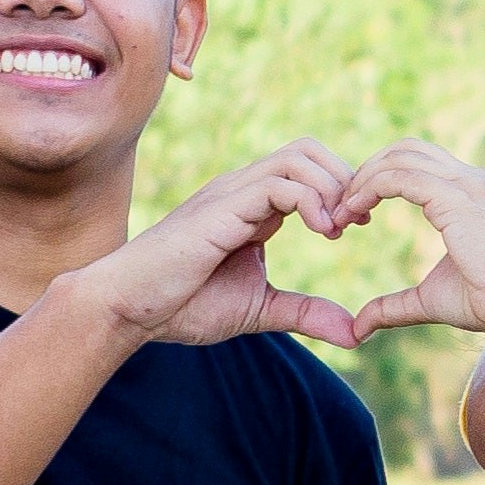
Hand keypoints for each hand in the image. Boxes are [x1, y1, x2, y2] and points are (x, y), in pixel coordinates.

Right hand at [82, 147, 366, 347]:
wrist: (127, 308)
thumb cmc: (181, 305)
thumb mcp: (259, 309)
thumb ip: (304, 313)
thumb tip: (355, 334)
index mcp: (252, 205)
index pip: (308, 168)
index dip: (341, 189)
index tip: (357, 225)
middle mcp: (243, 189)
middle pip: (308, 150)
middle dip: (344, 179)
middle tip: (355, 222)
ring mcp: (231, 193)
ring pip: (299, 157)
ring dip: (332, 188)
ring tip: (338, 230)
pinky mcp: (222, 207)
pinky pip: (280, 183)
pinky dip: (313, 201)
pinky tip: (323, 232)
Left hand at [330, 143, 484, 339]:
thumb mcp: (429, 300)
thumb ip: (393, 306)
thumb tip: (359, 327)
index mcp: (469, 193)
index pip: (417, 162)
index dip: (381, 178)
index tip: (356, 210)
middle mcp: (469, 180)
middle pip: (405, 149)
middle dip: (368, 170)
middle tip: (342, 204)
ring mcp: (464, 184)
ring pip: (398, 158)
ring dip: (363, 179)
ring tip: (342, 209)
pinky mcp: (454, 197)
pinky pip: (399, 177)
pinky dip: (371, 188)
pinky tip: (354, 211)